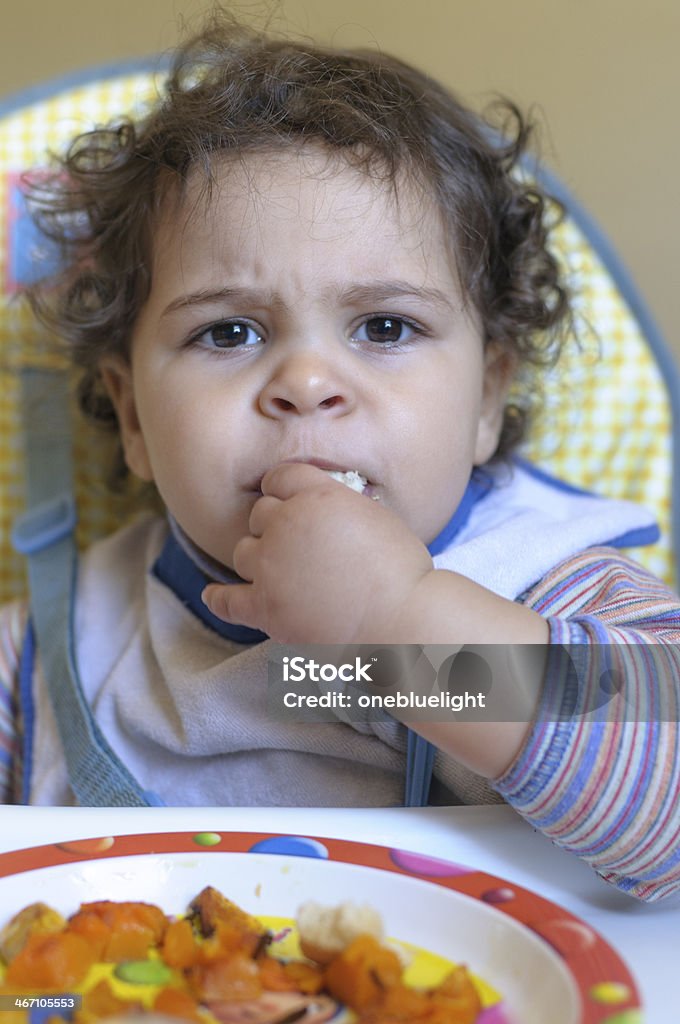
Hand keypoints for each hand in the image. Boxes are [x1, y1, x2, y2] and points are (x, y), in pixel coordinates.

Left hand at [202, 462, 433, 642]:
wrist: (400, 620)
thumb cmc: (401, 572)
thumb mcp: (375, 516)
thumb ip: (340, 505)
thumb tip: (324, 510)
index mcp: (317, 495)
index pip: (280, 477)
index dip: (283, 490)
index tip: (286, 500)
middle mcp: (286, 524)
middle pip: (259, 514)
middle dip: (274, 527)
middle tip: (296, 546)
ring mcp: (270, 566)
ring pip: (243, 552)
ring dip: (257, 559)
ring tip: (276, 571)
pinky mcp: (264, 607)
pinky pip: (226, 600)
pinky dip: (218, 598)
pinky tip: (213, 596)